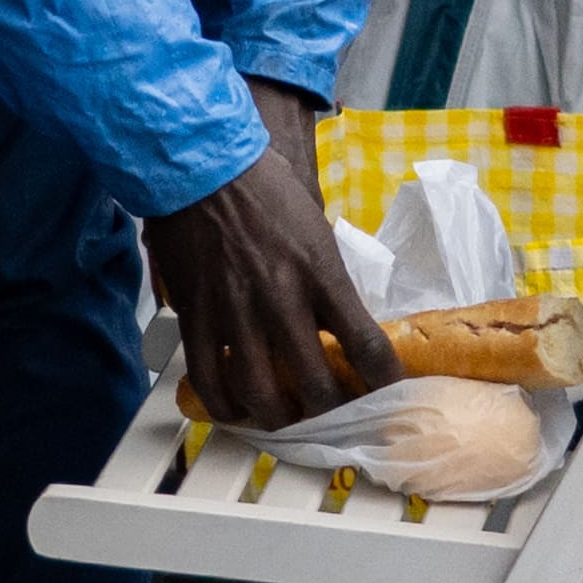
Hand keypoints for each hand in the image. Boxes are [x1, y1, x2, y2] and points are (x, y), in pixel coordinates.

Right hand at [147, 106, 397, 436]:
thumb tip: (338, 329)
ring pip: (261, 394)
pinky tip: (235, 407)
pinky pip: (208, 379)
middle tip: (332, 411)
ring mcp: (235, 312)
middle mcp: (281, 300)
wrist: (202, 165)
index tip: (386, 393)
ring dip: (278, 417)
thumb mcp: (315, 233)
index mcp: (320, 274)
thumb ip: (327, 284)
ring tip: (285, 415)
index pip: (366, 345)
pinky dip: (224, 404)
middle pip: (316, 386)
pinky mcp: (196, 316)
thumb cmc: (266, 190)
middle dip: (329, 411)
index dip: (383, 383)